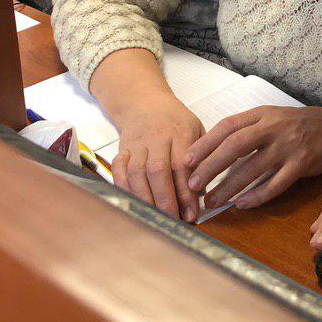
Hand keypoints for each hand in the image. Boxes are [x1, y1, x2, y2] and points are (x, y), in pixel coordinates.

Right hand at [110, 94, 204, 219]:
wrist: (144, 100)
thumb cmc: (175, 120)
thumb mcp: (196, 130)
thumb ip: (201, 159)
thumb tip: (203, 194)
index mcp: (179, 132)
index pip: (182, 165)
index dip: (186, 192)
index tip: (192, 214)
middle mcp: (156, 137)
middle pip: (158, 170)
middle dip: (165, 200)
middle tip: (173, 221)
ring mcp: (136, 143)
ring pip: (136, 173)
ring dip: (145, 198)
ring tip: (155, 218)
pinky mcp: (121, 149)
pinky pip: (119, 170)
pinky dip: (124, 189)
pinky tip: (133, 204)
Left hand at [183, 106, 321, 210]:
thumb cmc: (298, 125)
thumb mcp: (272, 117)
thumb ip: (246, 129)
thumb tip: (211, 150)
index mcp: (263, 114)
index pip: (228, 126)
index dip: (206, 144)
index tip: (187, 160)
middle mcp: (275, 127)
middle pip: (236, 146)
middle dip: (212, 166)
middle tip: (193, 184)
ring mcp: (289, 146)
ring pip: (253, 168)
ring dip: (229, 187)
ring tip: (212, 200)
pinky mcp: (302, 165)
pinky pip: (276, 184)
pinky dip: (257, 195)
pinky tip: (242, 204)